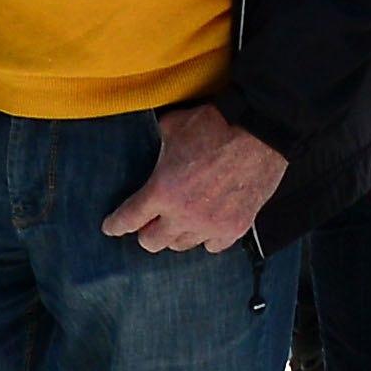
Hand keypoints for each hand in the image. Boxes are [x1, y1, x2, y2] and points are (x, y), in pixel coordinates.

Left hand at [101, 102, 286, 253]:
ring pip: (181, 246)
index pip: (128, 220)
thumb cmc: (214, 125)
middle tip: (149, 221)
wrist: (260, 131)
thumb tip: (148, 140)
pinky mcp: (235, 227)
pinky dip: (206, 238)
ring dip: (175, 235)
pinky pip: (212, 246)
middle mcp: (183, 215)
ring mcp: (210, 225)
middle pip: (151, 242)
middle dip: (146, 232)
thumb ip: (155, 142)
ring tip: (178, 222)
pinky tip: (206, 226)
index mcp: (161, 191)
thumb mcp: (172, 127)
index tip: (111, 228)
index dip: (115, 225)